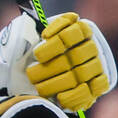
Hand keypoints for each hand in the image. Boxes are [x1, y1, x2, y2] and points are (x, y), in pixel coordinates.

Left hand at [0, 12, 115, 110]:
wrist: (28, 83)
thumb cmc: (24, 59)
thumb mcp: (20, 42)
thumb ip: (26, 30)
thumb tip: (28, 20)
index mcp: (75, 30)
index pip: (75, 29)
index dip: (58, 36)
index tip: (39, 47)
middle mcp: (89, 47)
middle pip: (78, 54)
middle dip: (51, 67)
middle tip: (31, 74)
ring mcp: (95, 66)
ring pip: (82, 73)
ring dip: (56, 82)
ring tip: (38, 87)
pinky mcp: (96, 86)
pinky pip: (91, 90)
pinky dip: (74, 96)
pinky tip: (58, 97)